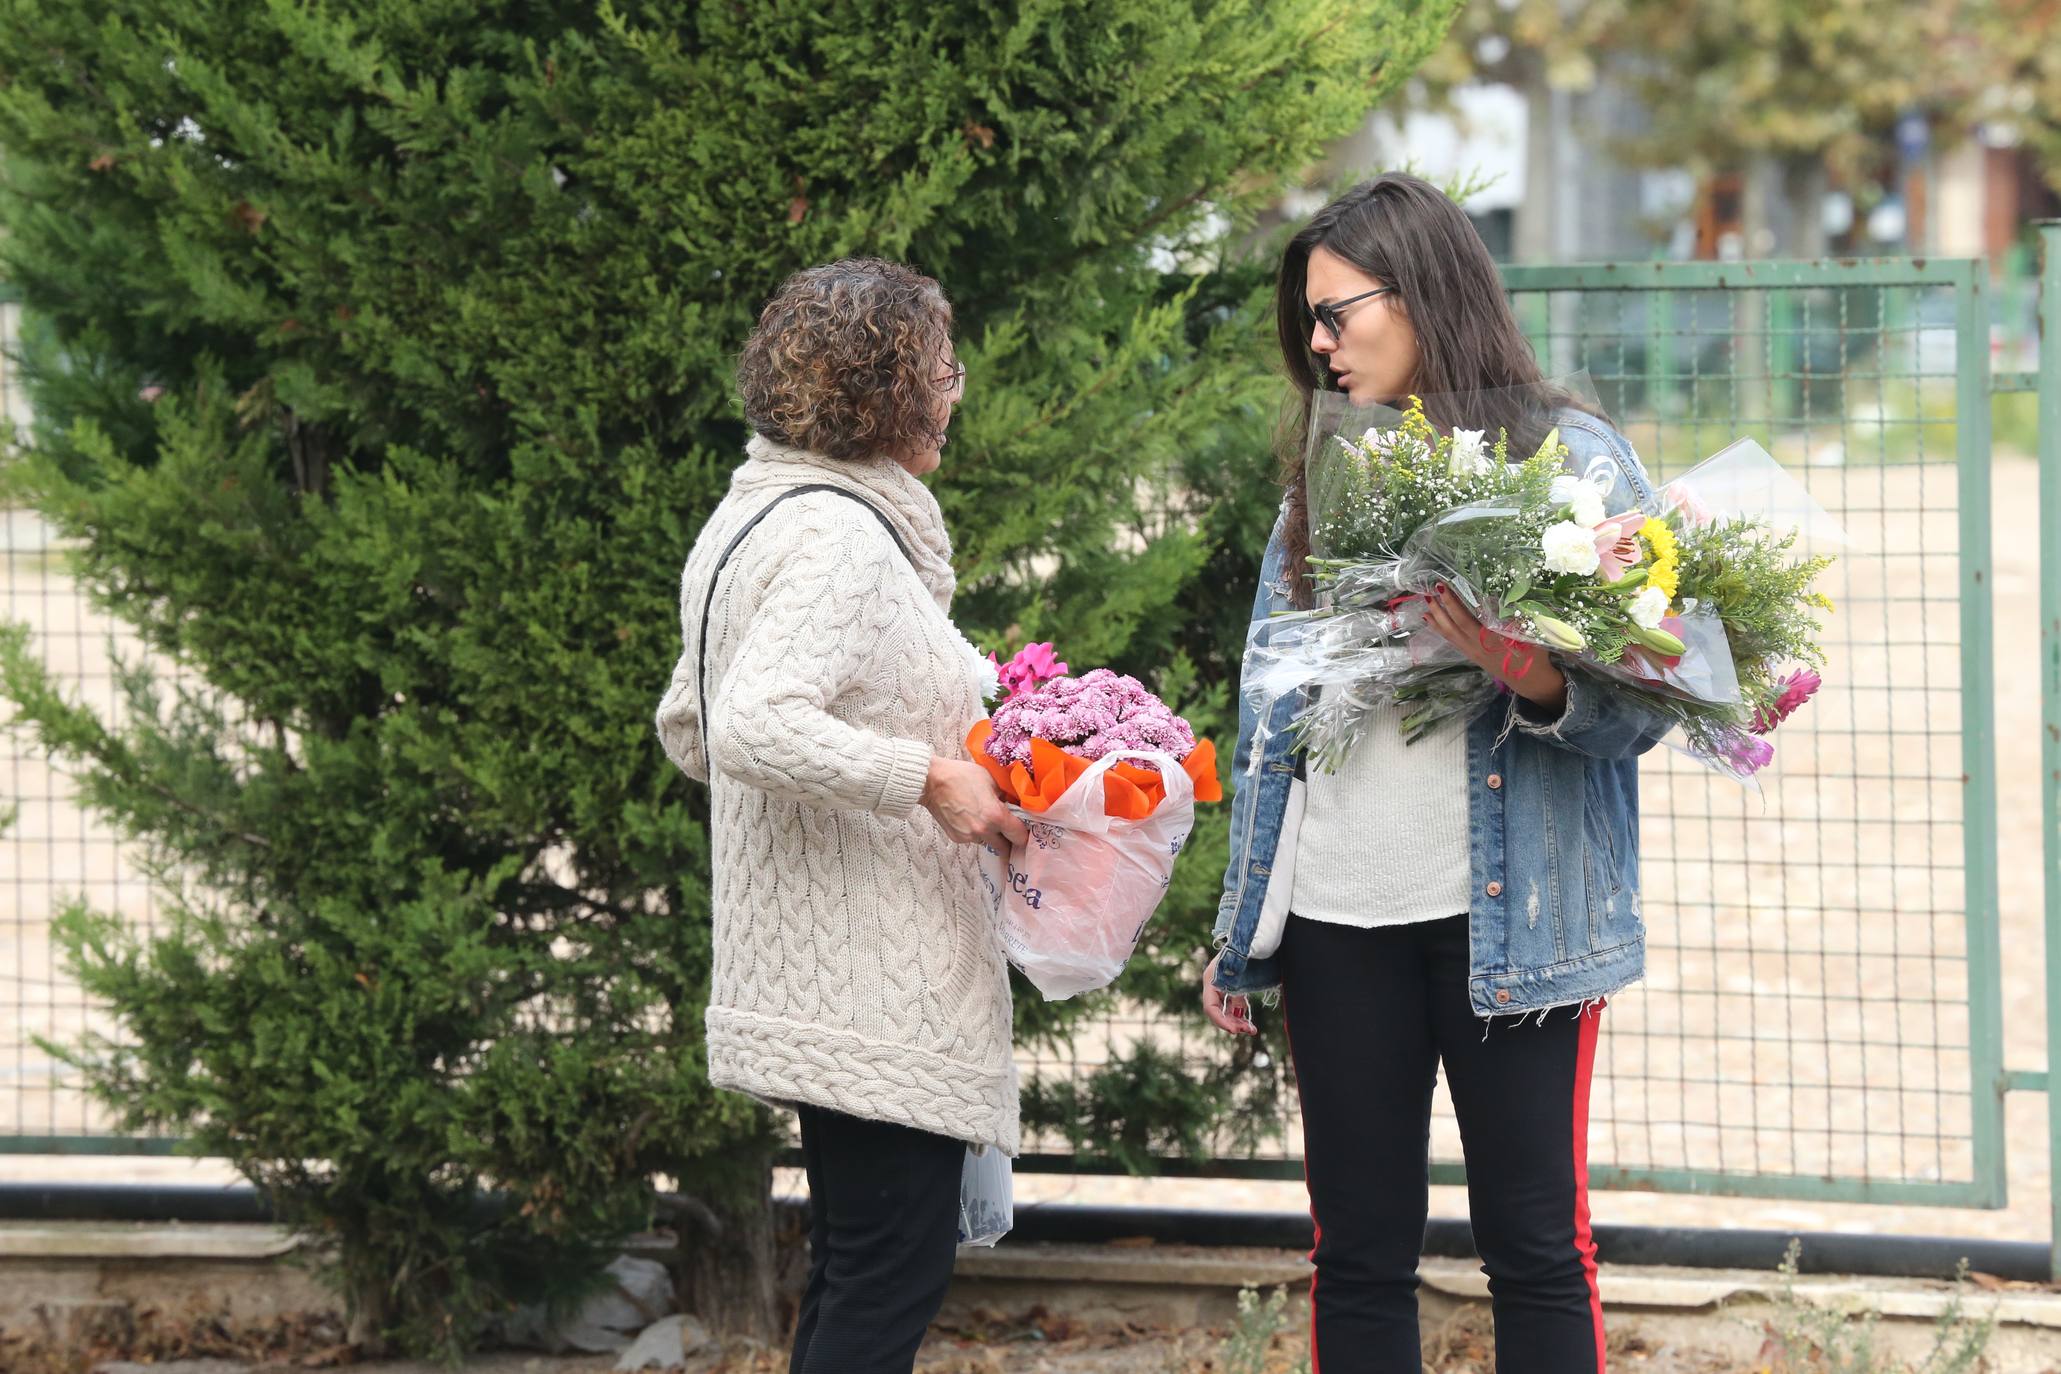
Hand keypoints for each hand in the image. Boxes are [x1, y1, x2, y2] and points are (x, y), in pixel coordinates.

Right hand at [921, 758, 1029, 850]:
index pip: (1019, 836)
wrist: (932, 781)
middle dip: (1008, 841)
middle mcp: (984, 831)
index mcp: (996, 816)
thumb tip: (1013, 805)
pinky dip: (975, 833)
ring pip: (988, 843)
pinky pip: (973, 839)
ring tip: (984, 819)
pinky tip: (969, 818)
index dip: (1024, 835)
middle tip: (1009, 832)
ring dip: (991, 836)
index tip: (1024, 831)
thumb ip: (1004, 796)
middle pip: (1004, 848)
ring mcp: (969, 837)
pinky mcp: (957, 838)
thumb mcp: (991, 780)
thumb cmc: (962, 775)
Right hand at [1201, 952, 1255, 1035]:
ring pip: (1226, 1013)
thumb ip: (1235, 983)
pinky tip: (1251, 1026)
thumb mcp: (1240, 964)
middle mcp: (1214, 985)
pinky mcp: (1234, 989)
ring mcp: (1224, 988)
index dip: (1220, 1021)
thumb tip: (1235, 1005)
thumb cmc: (1246, 947)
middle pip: (1218, 1012)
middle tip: (1246, 1030)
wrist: (1254, 935)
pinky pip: (1234, 1008)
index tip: (1234, 1031)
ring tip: (1251, 1030)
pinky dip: (1241, 1018)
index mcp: (1211, 978)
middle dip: (1231, 1024)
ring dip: (1237, 1024)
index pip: (1210, 1007)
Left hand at [1420, 583, 1566, 712]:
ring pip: (1448, 633)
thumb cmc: (1532, 655)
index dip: (1452, 603)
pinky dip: (1440, 628)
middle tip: (1430, 588)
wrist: (1529, 680)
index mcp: (1489, 639)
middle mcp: (1475, 645)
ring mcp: (1471, 651)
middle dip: (1440, 606)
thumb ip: (1513, 618)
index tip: (1444, 586)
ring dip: (1436, 617)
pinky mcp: (1471, 655)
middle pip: (1452, 625)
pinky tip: (1431, 619)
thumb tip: (1498, 598)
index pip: (1465, 618)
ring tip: (1426, 601)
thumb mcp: (1528, 634)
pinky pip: (1451, 640)